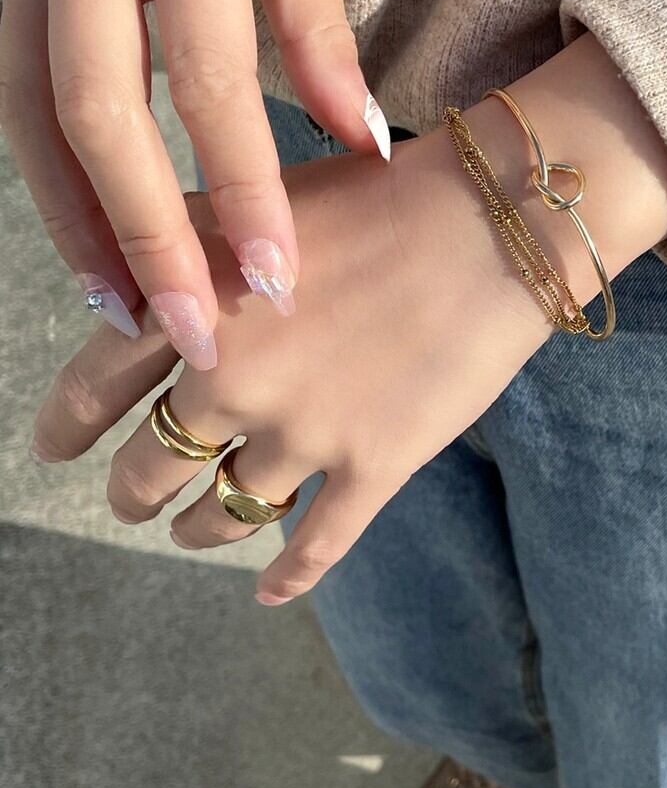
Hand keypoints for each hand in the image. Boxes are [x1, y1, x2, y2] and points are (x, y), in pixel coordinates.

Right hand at [0, 0, 388, 365]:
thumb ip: (319, 25)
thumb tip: (360, 142)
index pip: (208, 77)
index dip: (240, 187)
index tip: (279, 279)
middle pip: (98, 108)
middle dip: (147, 233)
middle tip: (195, 330)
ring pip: (32, 111)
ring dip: (79, 226)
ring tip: (129, 315)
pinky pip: (13, 95)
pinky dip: (53, 183)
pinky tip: (93, 251)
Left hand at [29, 34, 666, 601]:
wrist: (488, 223)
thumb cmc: (380, 195)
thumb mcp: (255, 200)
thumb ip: (188, 250)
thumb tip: (144, 294)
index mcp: (189, 308)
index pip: (92, 389)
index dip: (67, 428)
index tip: (58, 450)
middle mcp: (230, 381)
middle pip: (149, 467)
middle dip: (132, 493)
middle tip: (134, 503)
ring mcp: (301, 434)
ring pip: (225, 512)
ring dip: (199, 530)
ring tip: (194, 532)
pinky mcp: (371, 469)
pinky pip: (314, 544)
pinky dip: (286, 576)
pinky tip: (268, 591)